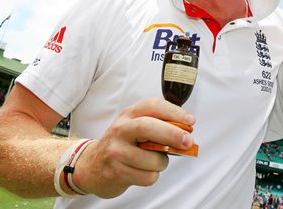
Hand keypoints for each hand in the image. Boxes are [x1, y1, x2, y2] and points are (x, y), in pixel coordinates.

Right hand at [72, 98, 194, 197]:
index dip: (175, 112)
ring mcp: (116, 151)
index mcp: (129, 115)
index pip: (153, 106)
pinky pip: (147, 176)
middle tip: (188, 141)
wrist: (91, 166)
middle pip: (149, 127)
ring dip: (161, 163)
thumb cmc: (121, 145)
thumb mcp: (135, 127)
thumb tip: (186, 131)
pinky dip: (151, 176)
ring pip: (153, 159)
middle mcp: (120, 130)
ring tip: (152, 161)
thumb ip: (157, 125)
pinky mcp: (116, 172)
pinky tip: (141, 172)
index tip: (191, 121)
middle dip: (173, 134)